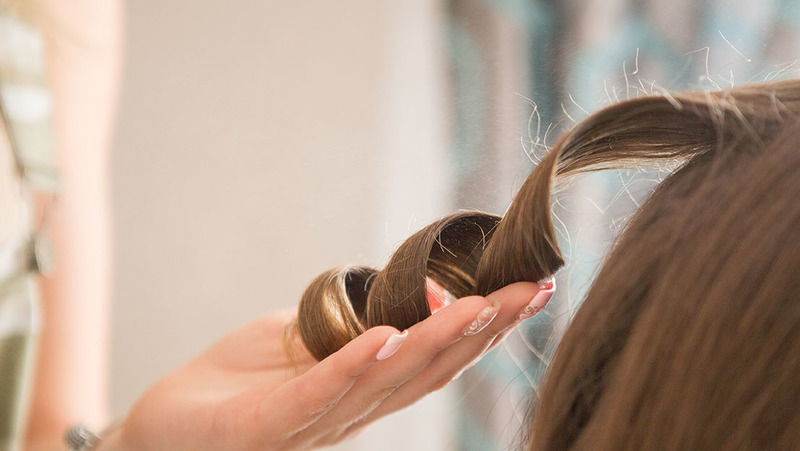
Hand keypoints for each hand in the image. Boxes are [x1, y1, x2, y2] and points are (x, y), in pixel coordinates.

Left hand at [99, 281, 552, 449]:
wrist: (164, 430)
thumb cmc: (238, 383)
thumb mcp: (306, 337)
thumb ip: (359, 321)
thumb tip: (421, 294)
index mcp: (367, 386)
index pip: (439, 354)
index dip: (489, 325)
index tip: (533, 286)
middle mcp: (356, 408)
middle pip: (431, 368)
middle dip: (485, 329)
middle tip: (531, 290)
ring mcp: (317, 420)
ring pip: (389, 382)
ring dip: (437, 343)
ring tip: (477, 307)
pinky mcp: (271, 425)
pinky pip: (319, 394)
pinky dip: (355, 366)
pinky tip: (386, 337)